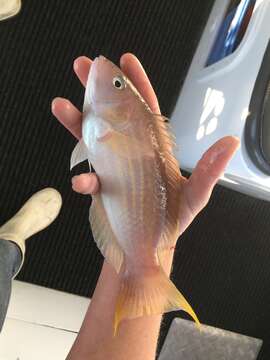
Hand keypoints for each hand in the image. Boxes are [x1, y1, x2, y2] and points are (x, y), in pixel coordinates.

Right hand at [52, 53, 238, 234]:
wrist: (152, 244)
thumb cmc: (173, 218)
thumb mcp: (194, 194)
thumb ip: (208, 170)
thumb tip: (229, 142)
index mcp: (153, 147)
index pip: (145, 109)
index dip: (137, 85)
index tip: (126, 62)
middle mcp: (130, 152)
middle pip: (112, 114)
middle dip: (97, 89)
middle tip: (83, 66)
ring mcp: (113, 167)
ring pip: (92, 137)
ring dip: (76, 120)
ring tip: (61, 105)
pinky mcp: (102, 186)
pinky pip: (88, 176)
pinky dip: (83, 177)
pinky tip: (82, 180)